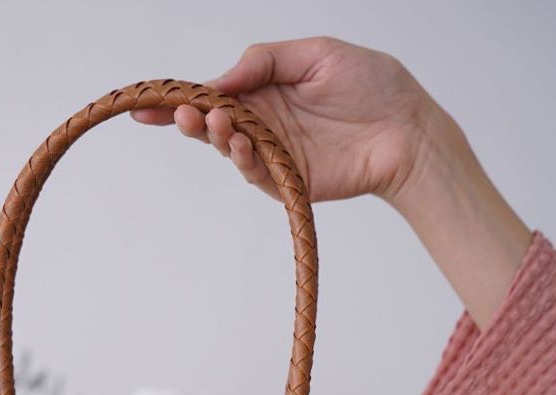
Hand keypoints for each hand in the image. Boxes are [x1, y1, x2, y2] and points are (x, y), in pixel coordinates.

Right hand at [133, 37, 531, 328]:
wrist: (408, 128)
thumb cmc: (372, 84)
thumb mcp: (317, 53)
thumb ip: (267, 60)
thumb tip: (223, 76)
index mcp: (265, 90)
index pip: (214, 93)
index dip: (180, 98)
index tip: (147, 102)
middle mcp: (263, 123)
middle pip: (211, 125)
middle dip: (186, 120)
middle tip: (174, 114)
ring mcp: (274, 154)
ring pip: (228, 149)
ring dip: (214, 136)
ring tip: (212, 121)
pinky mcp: (288, 181)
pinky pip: (256, 172)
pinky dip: (243, 158)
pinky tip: (239, 141)